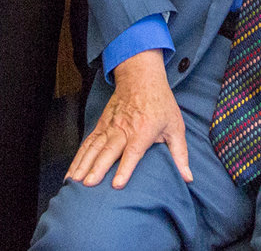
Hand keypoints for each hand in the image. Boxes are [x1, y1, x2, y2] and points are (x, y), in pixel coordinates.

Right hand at [65, 51, 191, 188]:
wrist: (141, 77)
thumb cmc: (160, 103)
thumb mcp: (175, 126)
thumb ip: (180, 154)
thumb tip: (188, 178)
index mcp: (143, 130)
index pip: (133, 152)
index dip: (125, 168)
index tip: (117, 184)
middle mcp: (124, 129)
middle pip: (108, 151)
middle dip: (97, 168)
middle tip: (88, 184)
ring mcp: (110, 127)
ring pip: (94, 147)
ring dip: (83, 164)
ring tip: (74, 181)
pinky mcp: (101, 125)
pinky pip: (88, 143)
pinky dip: (78, 157)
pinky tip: (72, 171)